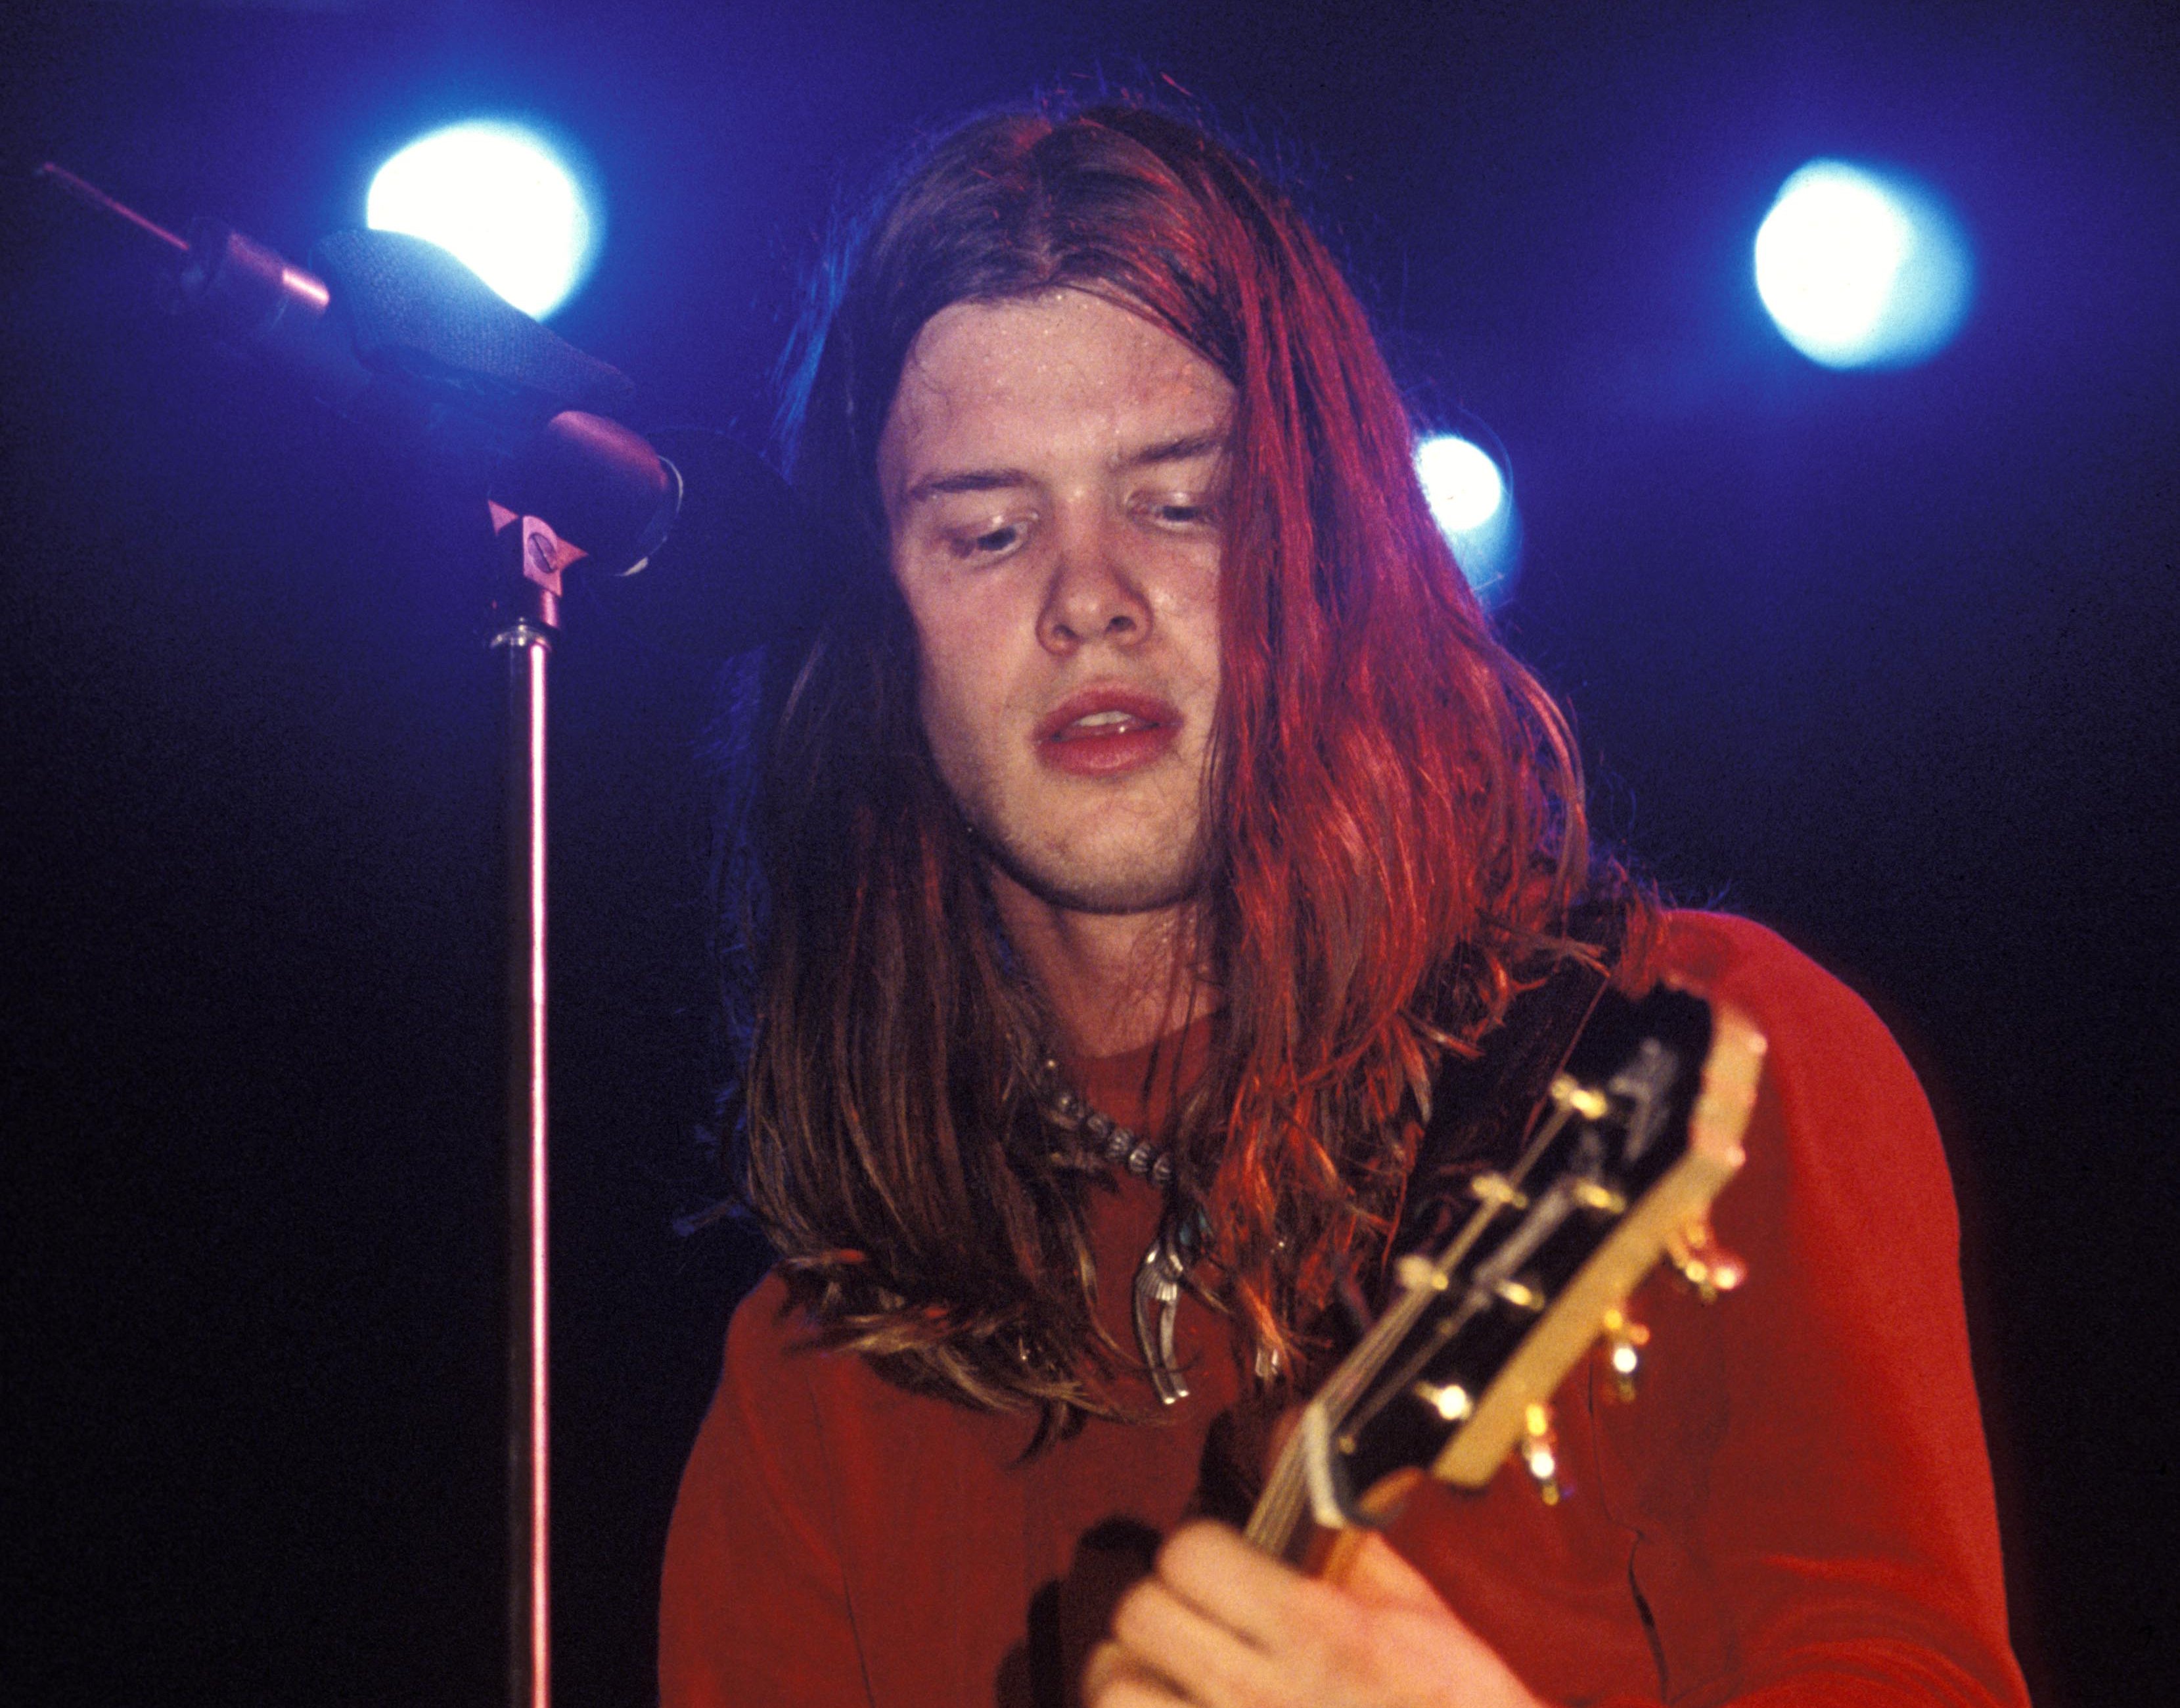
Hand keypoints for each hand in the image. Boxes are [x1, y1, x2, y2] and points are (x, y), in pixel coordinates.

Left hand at [1082, 1520, 1551, 1707]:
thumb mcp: (1418, 1613)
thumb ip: (1344, 1525)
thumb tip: (1291, 1435)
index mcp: (1317, 1630)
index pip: (1189, 1553)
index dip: (1198, 1552)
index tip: (1219, 1566)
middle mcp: (1261, 1694)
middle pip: (1137, 1617)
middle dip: (1159, 1614)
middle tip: (1192, 1626)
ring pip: (1114, 1694)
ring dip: (1134, 1686)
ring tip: (1170, 1687)